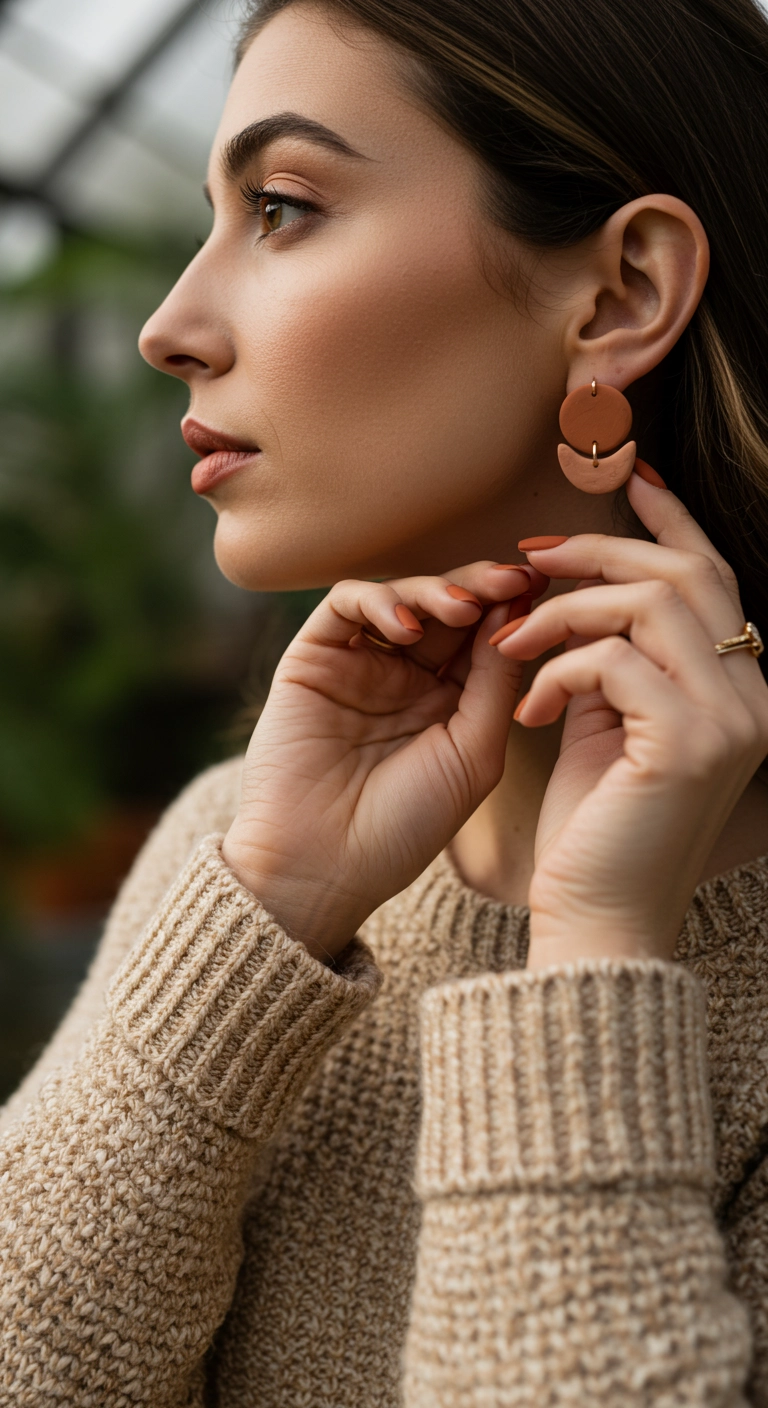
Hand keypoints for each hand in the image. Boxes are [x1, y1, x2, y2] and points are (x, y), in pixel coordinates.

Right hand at [223, 562, 545, 959]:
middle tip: (513, 580)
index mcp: (450, 701)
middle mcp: (405, 675)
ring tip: (463, 609)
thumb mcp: (474, 753)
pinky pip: (346, 606)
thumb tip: (518, 610)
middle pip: (448, 605)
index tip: (547, 592)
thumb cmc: (405, 826)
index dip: (515, 608)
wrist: (324, 867)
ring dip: (437, 591)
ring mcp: (358, 664)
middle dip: (484, 587)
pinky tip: (407, 629)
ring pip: (402, 595)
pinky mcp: (312, 658)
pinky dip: (380, 602)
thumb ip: (496, 682)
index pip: (486, 634)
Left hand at [493, 472, 767, 967]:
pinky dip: (558, 671)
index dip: (670, 519)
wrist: (599, 918)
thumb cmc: (595, 827)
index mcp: (739, 689)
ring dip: (567, 609)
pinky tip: (527, 710)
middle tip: (529, 557)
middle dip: (601, 550)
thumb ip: (612, 658)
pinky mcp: (690, 742)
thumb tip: (579, 589)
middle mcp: (753, 696)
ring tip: (512, 644)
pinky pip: (615, 660)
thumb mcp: (606, 723)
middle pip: (688, 574)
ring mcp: (732, 719)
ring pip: (652, 603)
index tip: (624, 477)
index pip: (713, 578)